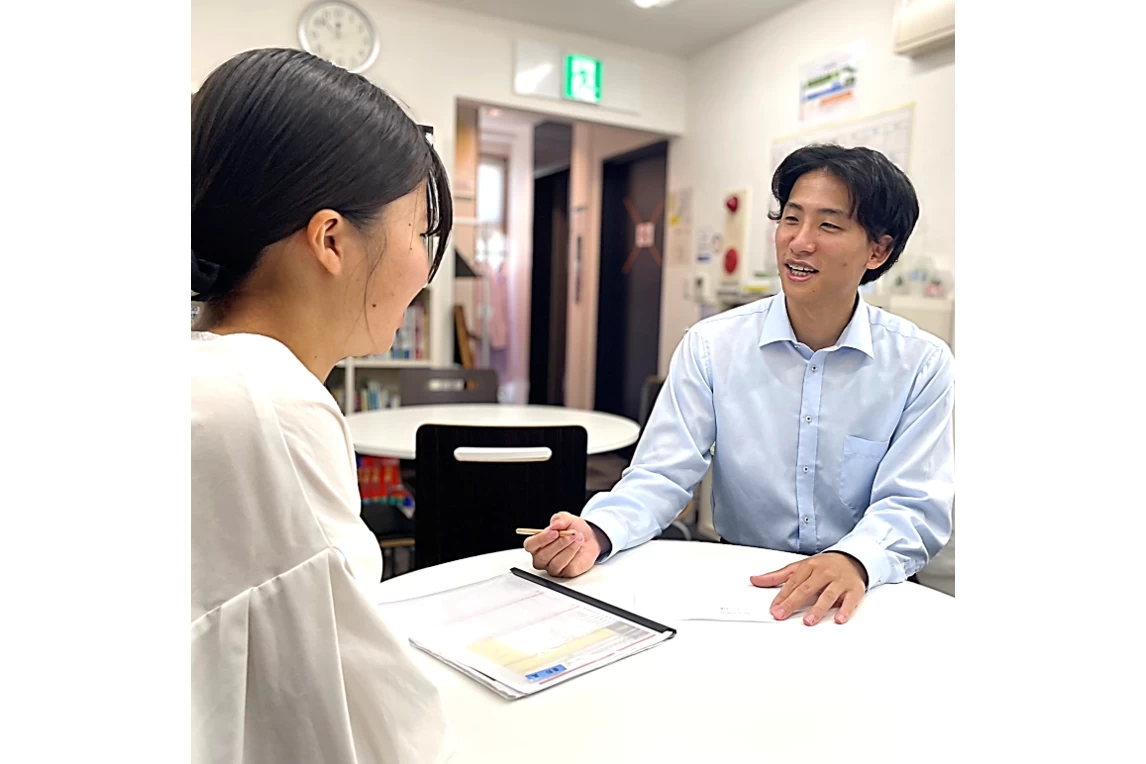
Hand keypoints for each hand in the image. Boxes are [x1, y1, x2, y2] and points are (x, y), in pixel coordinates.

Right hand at [522, 512, 605, 577]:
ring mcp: (552, 567)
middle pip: (543, 556)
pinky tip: (578, 545)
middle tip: (571, 533)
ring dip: (568, 548)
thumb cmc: (573, 530)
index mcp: (536, 544)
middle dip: (559, 543)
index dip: (541, 539)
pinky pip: (567, 568)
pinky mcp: (565, 573)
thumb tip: (555, 524)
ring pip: (555, 563)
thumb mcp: (567, 519)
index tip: (554, 532)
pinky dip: (573, 554)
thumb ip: (560, 519)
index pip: (530, 545)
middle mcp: (542, 558)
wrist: (589, 539)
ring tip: (578, 537)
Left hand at [749, 552, 867, 625]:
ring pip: (828, 595)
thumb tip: (754, 580)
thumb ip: (777, 576)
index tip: (773, 609)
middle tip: (782, 614)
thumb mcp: (799, 567)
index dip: (782, 596)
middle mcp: (824, 573)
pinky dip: (845, 609)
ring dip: (818, 608)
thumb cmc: (823, 566)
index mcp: (809, 567)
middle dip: (793, 603)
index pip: (793, 583)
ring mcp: (839, 582)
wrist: (852, 559)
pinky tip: (839, 619)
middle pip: (807, 589)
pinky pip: (850, 601)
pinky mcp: (854, 590)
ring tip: (808, 620)